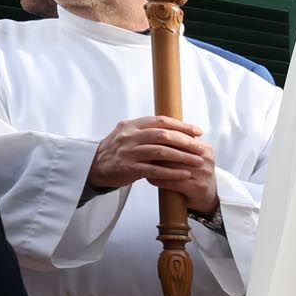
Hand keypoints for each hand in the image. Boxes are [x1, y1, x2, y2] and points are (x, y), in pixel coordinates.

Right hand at [91, 116, 217, 213]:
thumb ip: (148, 130)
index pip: (161, 121)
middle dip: (186, 141)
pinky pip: (154, 170)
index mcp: (132, 125)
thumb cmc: (118, 150)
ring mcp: (128, 152)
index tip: (198, 132)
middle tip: (201, 148)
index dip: (182, 125)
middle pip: (163, 135)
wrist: (94, 166)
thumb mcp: (129, 134)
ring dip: (182, 157)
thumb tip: (177, 127)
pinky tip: (185, 175)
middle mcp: (129, 136)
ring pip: (161, 152)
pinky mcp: (128, 168)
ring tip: (198, 161)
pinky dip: (171, 172)